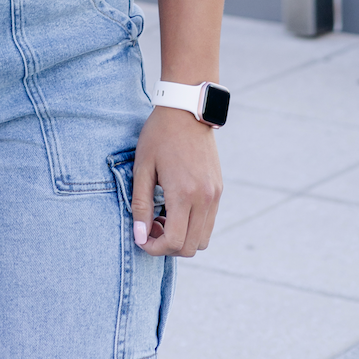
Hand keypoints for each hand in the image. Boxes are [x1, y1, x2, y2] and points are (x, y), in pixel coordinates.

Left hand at [131, 104, 222, 256]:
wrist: (186, 110)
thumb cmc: (159, 135)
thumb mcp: (142, 168)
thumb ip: (141, 205)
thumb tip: (140, 237)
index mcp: (183, 193)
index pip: (174, 242)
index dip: (155, 248)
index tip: (141, 239)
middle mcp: (204, 198)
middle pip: (190, 247)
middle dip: (168, 247)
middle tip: (150, 228)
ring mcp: (215, 194)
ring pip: (203, 239)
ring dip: (182, 238)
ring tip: (163, 218)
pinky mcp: (219, 189)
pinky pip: (209, 222)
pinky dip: (193, 226)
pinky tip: (176, 208)